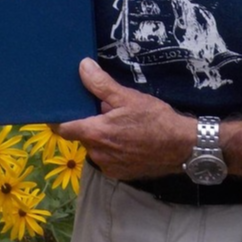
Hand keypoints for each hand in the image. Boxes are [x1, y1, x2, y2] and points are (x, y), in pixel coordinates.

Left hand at [56, 58, 193, 180]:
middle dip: (90, 124)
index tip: (60, 109)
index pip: (63, 128)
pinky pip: (108, 159)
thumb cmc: (155, 119)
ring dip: (102, 137)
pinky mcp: (120, 174)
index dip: (59, 119)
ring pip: (96, 148)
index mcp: (96, 133)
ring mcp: (109, 167)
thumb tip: (82, 67)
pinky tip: (129, 140)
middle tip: (105, 111)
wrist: (182, 147)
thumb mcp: (128, 97)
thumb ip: (101, 84)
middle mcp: (98, 154)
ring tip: (121, 125)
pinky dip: (114, 149)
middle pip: (82, 136)